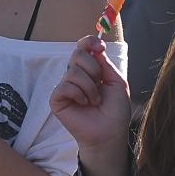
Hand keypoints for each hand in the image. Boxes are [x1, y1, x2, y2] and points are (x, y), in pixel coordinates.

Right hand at [50, 35, 131, 161]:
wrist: (110, 133)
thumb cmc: (115, 111)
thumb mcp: (118, 83)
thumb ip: (106, 64)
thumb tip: (96, 48)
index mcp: (90, 70)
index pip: (83, 47)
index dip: (89, 42)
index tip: (99, 46)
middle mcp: (76, 76)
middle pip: (77, 54)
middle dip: (93, 68)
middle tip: (100, 82)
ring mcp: (66, 87)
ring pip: (72, 71)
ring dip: (89, 86)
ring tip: (95, 100)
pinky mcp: (57, 99)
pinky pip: (64, 86)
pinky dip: (79, 94)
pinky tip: (84, 105)